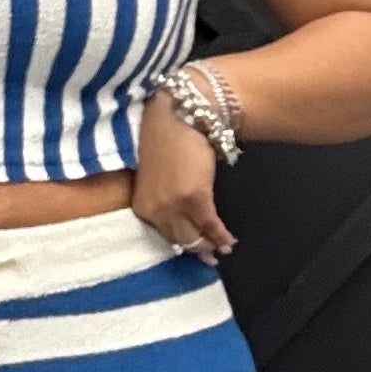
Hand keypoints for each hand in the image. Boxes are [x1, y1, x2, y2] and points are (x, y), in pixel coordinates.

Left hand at [130, 90, 237, 260]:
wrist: (180, 114)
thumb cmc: (166, 135)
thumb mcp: (155, 172)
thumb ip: (162, 194)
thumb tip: (179, 207)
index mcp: (141, 203)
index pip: (162, 233)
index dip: (181, 241)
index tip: (192, 249)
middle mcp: (154, 210)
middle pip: (179, 239)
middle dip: (196, 249)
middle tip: (209, 257)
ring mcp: (174, 206)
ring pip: (194, 236)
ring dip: (210, 245)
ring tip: (222, 250)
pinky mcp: (196, 199)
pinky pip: (211, 225)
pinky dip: (221, 236)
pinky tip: (229, 241)